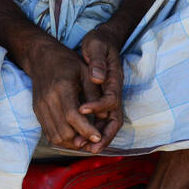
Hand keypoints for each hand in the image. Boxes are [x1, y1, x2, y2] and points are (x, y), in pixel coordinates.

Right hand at [25, 38, 106, 150]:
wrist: (41, 57)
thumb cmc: (68, 63)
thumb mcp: (86, 72)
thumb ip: (95, 94)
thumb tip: (104, 117)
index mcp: (61, 87)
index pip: (72, 115)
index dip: (86, 130)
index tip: (98, 137)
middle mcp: (47, 99)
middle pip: (64, 131)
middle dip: (81, 140)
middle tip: (95, 142)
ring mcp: (40, 107)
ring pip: (55, 136)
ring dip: (72, 143)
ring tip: (86, 141)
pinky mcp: (37, 112)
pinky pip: (49, 134)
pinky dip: (62, 140)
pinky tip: (75, 137)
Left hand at [76, 25, 124, 153]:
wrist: (103, 41)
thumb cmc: (100, 43)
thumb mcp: (97, 46)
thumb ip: (98, 62)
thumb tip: (98, 77)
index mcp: (114, 81)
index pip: (111, 101)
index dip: (97, 107)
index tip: (80, 109)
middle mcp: (114, 93)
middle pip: (114, 121)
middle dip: (102, 136)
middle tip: (88, 147)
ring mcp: (108, 98)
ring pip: (106, 125)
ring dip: (95, 138)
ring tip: (78, 145)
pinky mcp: (101, 101)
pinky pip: (99, 122)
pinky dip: (89, 131)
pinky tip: (75, 136)